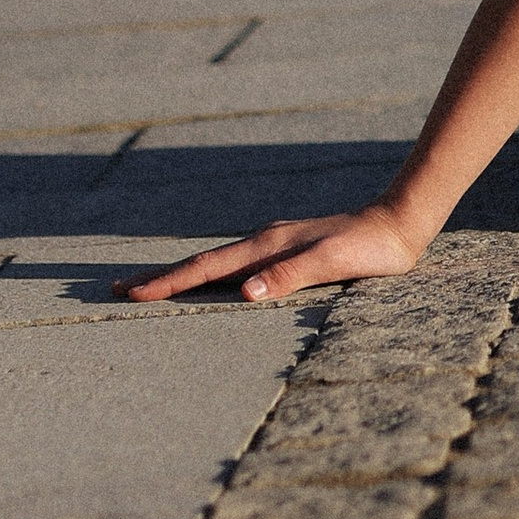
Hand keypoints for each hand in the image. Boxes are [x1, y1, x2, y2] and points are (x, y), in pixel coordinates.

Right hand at [120, 205, 424, 306]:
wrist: (399, 224)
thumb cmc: (370, 248)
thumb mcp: (332, 263)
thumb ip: (290, 277)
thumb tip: (246, 293)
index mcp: (268, 246)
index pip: (208, 268)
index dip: (170, 282)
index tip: (133, 294)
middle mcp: (264, 242)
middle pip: (203, 262)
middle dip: (161, 277)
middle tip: (120, 288)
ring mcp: (273, 245)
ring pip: (217, 262)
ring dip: (183, 275)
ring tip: (152, 286)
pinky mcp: (286, 251)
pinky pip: (236, 265)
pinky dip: (211, 274)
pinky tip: (212, 282)